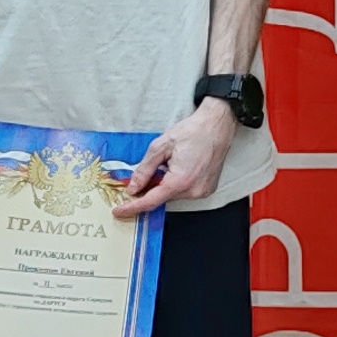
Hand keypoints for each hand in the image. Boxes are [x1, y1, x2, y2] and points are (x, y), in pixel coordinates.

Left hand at [115, 100, 238, 217]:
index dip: (133, 207)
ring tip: (169, 163)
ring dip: (164, 184)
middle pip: (162, 198)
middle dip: (149, 189)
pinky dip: (176, 184)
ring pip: (173, 195)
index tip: (120, 211)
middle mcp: (193, 190)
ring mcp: (202, 192)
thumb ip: (144, 169)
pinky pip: (185, 192)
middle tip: (142, 176)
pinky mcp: (207, 189)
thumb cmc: (192, 132)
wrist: (217, 126)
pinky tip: (179, 168)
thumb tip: (133, 187)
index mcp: (180, 181)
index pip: (151, 201)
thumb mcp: (160, 146)